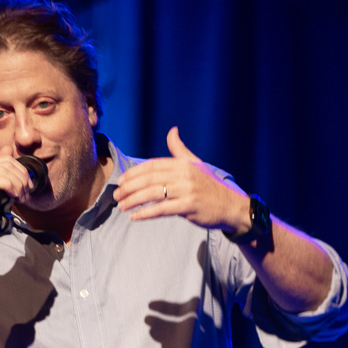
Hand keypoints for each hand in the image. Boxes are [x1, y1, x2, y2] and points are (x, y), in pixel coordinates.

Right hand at [0, 145, 35, 258]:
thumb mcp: (1, 188)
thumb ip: (3, 169)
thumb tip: (8, 148)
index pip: (6, 159)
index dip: (21, 171)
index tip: (28, 186)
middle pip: (7, 164)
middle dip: (22, 179)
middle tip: (25, 194)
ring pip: (4, 172)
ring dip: (18, 185)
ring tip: (21, 198)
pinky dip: (12, 188)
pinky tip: (14, 198)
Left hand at [113, 127, 249, 234]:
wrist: (230, 206)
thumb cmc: (209, 186)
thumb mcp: (196, 164)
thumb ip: (180, 149)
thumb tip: (172, 131)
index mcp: (182, 163)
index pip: (152, 166)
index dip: (134, 173)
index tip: (121, 180)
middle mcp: (184, 174)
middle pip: (149, 179)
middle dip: (129, 187)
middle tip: (116, 195)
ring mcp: (187, 190)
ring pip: (152, 193)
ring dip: (133, 200)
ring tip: (121, 206)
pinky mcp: (189, 206)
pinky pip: (162, 209)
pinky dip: (146, 213)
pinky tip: (134, 216)